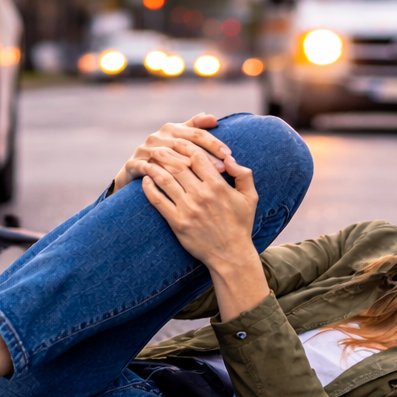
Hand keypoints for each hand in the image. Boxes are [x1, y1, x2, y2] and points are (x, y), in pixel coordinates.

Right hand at [112, 114, 232, 194]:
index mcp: (172, 128)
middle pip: (184, 143)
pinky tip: (176, 184)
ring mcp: (144, 150)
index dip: (214, 143)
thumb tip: (212, 118)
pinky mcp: (133, 164)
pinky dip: (160, 174)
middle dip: (205, 156)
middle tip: (222, 168)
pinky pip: (148, 168)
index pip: (197, 133)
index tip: (229, 155)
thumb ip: (195, 128)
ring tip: (202, 178)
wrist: (134, 173)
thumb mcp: (179, 140)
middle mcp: (157, 136)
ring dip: (186, 166)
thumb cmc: (165, 158)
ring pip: (167, 155)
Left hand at [137, 140, 257, 270]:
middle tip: (158, 147)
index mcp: (218, 186)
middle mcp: (201, 195)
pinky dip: (149, 188)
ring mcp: (188, 209)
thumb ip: (243, 174)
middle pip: (178, 165)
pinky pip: (158, 201)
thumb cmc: (241, 224)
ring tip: (148, 160)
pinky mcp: (177, 223)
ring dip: (154, 167)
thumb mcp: (250, 197)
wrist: (230, 255)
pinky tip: (146, 181)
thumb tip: (228, 158)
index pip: (197, 156)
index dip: (186, 146)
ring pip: (165, 180)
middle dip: (166, 153)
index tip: (178, 141)